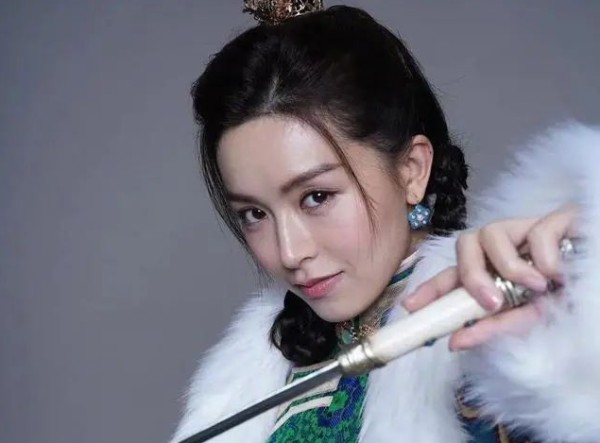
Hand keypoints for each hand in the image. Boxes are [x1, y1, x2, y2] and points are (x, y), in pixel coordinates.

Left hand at [403, 204, 578, 350]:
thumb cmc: (567, 298)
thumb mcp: (528, 318)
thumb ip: (493, 328)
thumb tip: (454, 341)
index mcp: (492, 272)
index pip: (452, 276)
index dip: (429, 289)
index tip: (409, 307)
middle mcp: (501, 249)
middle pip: (463, 245)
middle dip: (470, 274)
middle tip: (491, 302)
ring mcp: (524, 231)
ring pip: (489, 233)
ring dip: (508, 266)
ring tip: (534, 287)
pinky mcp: (552, 219)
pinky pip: (535, 230)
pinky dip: (545, 257)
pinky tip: (558, 273)